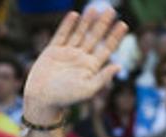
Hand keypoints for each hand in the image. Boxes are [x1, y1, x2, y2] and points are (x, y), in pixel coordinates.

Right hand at [22, 8, 127, 124]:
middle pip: (95, 37)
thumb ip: (103, 77)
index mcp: (92, 67)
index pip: (106, 48)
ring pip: (79, 33)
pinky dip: (68, 25)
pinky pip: (62, 35)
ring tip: (94, 9)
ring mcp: (67, 53)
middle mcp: (81, 58)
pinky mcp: (53, 51)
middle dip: (103, 24)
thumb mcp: (88, 89)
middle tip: (111, 10)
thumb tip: (119, 66)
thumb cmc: (66, 97)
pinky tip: (74, 15)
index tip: (123, 24)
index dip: (115, 36)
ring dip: (87, 21)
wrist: (42, 99)